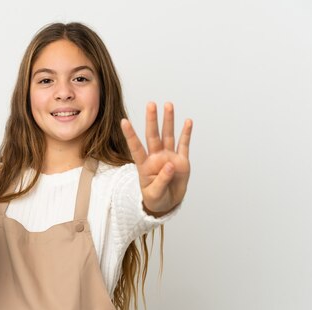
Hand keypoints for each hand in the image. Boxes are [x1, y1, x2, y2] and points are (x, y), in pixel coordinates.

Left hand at [121, 102, 192, 216]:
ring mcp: (169, 157)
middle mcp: (156, 157)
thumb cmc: (156, 198)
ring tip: (168, 105)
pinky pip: (183, 145)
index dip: (130, 135)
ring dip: (168, 120)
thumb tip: (170, 165)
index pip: (136, 147)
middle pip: (153, 135)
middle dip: (152, 120)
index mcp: (144, 165)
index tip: (124, 121)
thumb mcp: (154, 194)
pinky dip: (186, 133)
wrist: (168, 203)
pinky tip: (187, 121)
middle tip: (151, 104)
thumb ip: (161, 180)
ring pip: (168, 135)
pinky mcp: (182, 161)